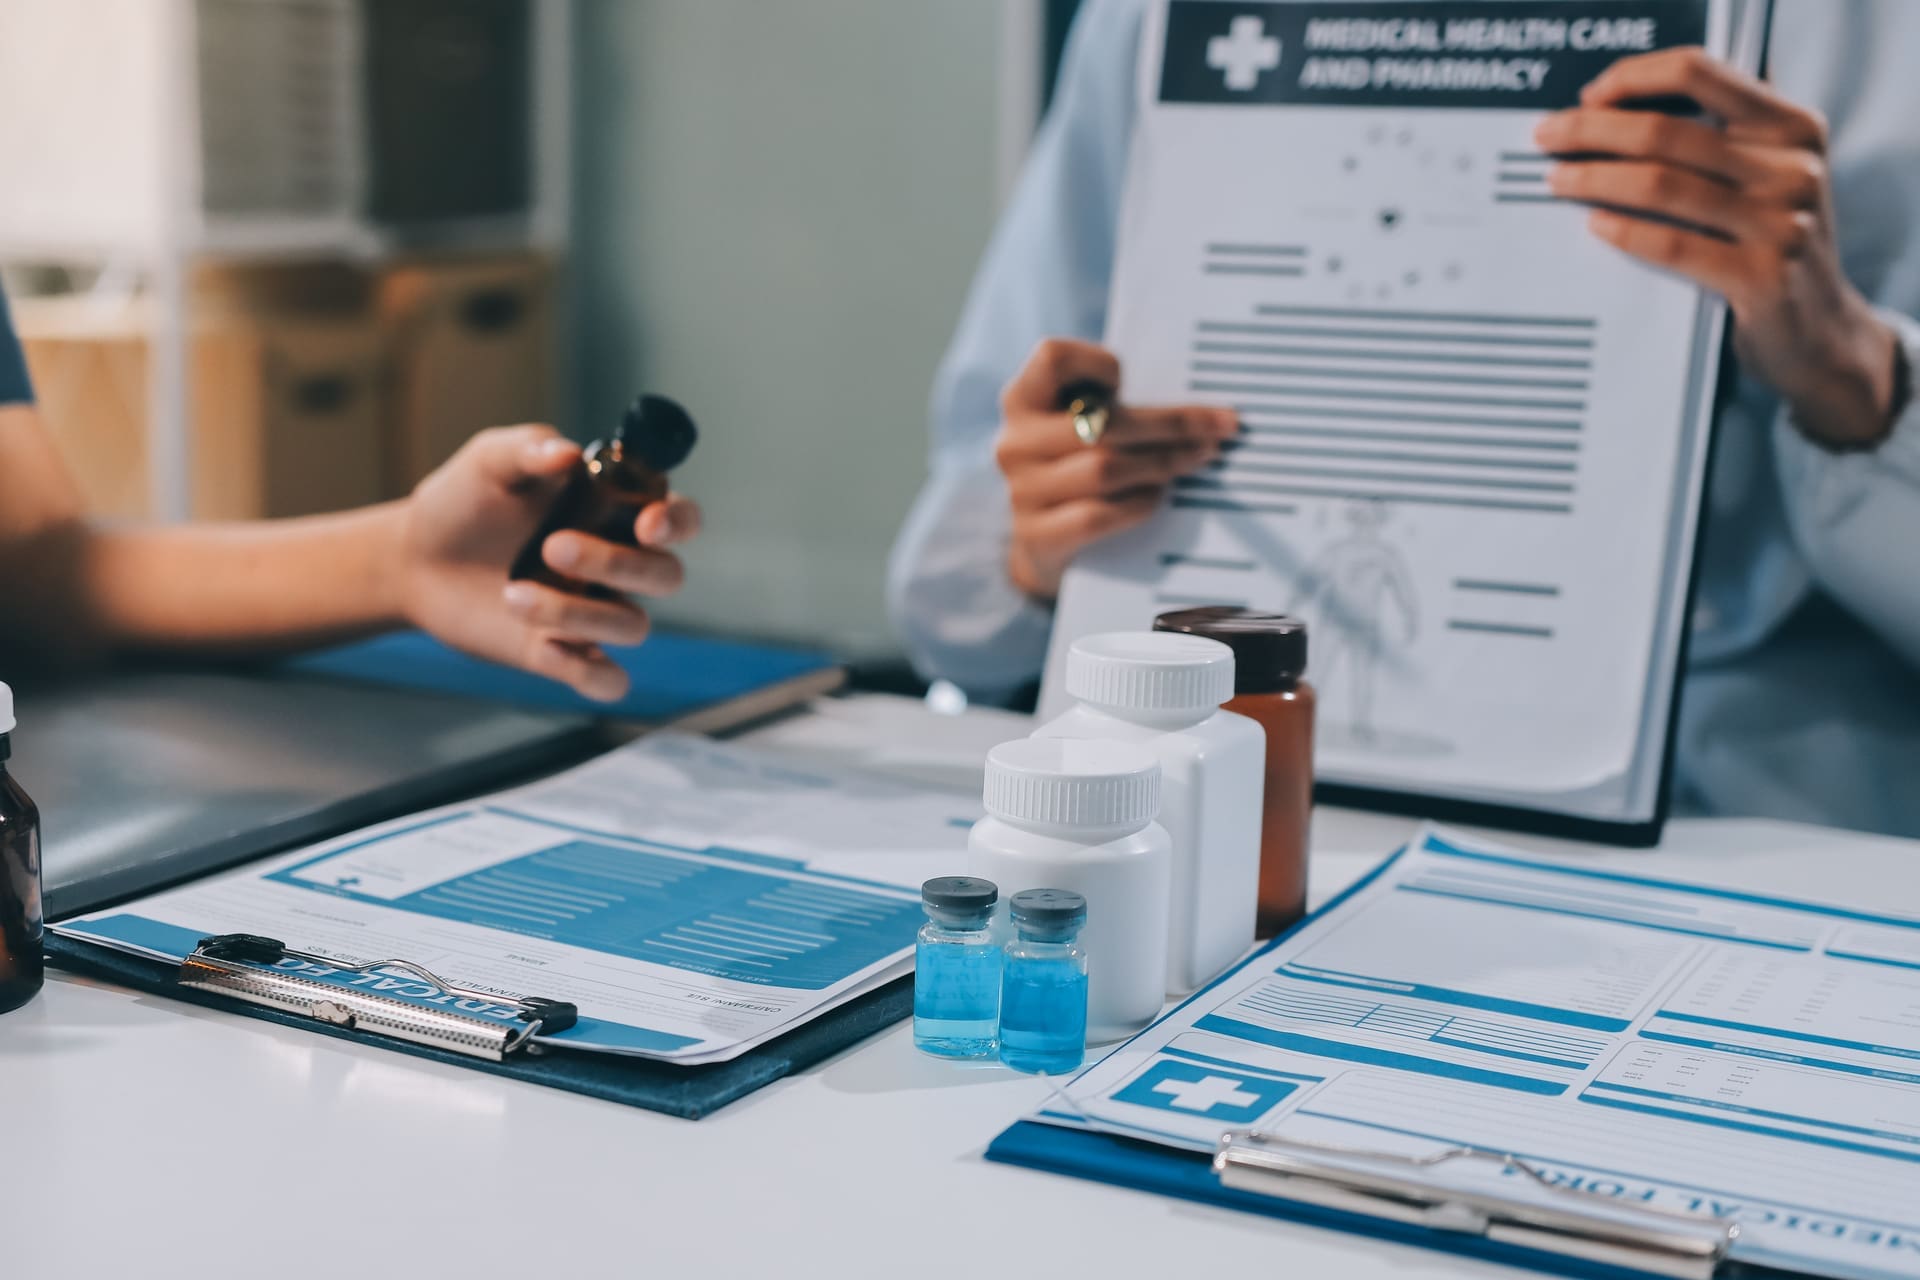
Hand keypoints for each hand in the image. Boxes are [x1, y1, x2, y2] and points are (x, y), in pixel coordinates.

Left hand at [397, 425, 700, 700]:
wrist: (414, 559)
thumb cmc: (463, 501)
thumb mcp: (489, 462)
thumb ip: (530, 447)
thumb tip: (568, 454)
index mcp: (615, 513)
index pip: (679, 519)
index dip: (678, 523)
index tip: (647, 523)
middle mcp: (616, 565)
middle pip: (666, 576)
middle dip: (619, 564)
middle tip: (553, 546)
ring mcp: (593, 612)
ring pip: (633, 626)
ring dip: (581, 614)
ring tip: (514, 594)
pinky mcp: (562, 654)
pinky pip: (607, 680)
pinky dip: (590, 674)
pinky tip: (545, 649)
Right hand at [996, 338, 1239, 600]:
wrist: (1046, 548)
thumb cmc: (1077, 472)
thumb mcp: (1079, 429)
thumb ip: (1112, 408)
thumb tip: (1197, 405)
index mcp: (1023, 401)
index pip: (1051, 357)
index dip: (1096, 362)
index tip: (1128, 381)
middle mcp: (1015, 443)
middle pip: (1099, 422)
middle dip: (1169, 424)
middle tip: (1220, 427)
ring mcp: (1023, 491)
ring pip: (1104, 469)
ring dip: (1162, 463)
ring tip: (1198, 458)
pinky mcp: (1037, 536)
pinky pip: (1098, 515)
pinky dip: (1138, 503)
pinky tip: (1160, 496)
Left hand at [1537, 47, 1900, 447]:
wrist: (1822, 335)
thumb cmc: (1773, 247)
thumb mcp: (1766, 180)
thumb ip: (1717, 142)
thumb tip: (1615, 113)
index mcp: (1793, 128)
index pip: (1701, 73)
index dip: (1635, 77)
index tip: (1589, 96)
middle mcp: (1792, 168)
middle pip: (1666, 131)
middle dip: (1592, 132)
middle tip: (1547, 139)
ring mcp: (1782, 224)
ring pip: (1662, 185)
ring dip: (1595, 180)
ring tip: (1558, 181)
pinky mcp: (1762, 278)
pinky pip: (1673, 245)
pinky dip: (1624, 231)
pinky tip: (1593, 225)